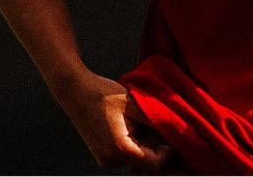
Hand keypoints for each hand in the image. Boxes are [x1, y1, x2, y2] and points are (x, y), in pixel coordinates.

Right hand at [51, 70, 170, 169]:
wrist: (75, 90)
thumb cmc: (103, 94)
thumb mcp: (135, 104)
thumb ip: (156, 119)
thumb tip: (178, 129)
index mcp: (119, 150)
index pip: (154, 163)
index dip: (167, 150)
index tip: (171, 131)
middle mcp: (110, 160)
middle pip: (146, 161)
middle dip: (156, 143)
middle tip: (155, 120)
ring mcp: (105, 159)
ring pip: (137, 157)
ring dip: (146, 141)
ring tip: (142, 119)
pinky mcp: (103, 154)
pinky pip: (127, 152)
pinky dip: (135, 141)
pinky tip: (133, 122)